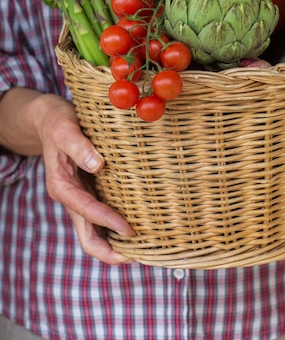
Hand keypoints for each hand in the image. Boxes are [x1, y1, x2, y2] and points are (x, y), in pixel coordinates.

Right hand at [33, 93, 134, 263]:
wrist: (50, 119)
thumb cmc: (58, 122)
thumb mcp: (65, 128)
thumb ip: (79, 146)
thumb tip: (98, 164)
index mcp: (62, 186)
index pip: (86, 212)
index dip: (108, 223)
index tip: (130, 231)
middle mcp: (71, 197)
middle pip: (88, 237)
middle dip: (110, 252)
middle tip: (139, 256)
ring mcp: (81, 197)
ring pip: (95, 232)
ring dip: (115, 245)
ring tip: (144, 249)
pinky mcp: (90, 192)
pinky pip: (102, 218)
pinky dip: (116, 228)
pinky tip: (137, 228)